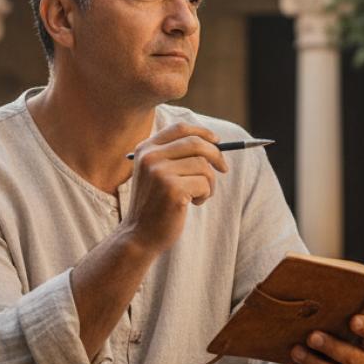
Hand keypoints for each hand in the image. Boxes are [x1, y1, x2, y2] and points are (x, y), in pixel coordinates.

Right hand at [122, 122, 228, 253]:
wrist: (139, 235)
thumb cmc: (155, 204)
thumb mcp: (157, 173)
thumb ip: (175, 155)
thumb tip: (214, 142)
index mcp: (146, 149)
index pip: (180, 128)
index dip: (202, 132)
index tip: (217, 141)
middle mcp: (151, 157)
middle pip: (196, 143)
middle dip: (216, 155)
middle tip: (224, 169)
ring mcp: (160, 173)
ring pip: (204, 166)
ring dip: (209, 182)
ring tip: (198, 195)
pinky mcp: (173, 190)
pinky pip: (205, 184)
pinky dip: (206, 195)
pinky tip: (193, 204)